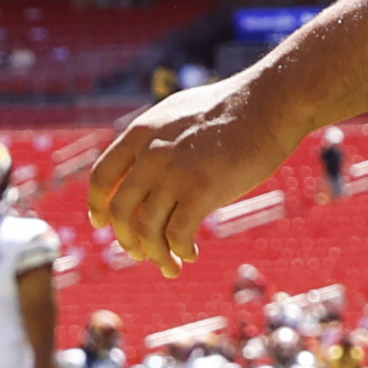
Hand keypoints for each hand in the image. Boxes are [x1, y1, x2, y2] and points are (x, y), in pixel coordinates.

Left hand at [87, 69, 292, 271]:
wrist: (270, 102)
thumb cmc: (232, 110)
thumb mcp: (178, 116)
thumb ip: (156, 142)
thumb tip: (144, 173)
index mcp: (141, 133)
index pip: (101, 177)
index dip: (97, 206)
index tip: (102, 223)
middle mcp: (151, 153)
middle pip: (120, 211)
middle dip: (126, 239)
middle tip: (139, 253)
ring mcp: (175, 172)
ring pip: (147, 230)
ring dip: (156, 254)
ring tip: (170, 265)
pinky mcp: (202, 190)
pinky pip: (177, 235)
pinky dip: (180, 251)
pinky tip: (191, 254)